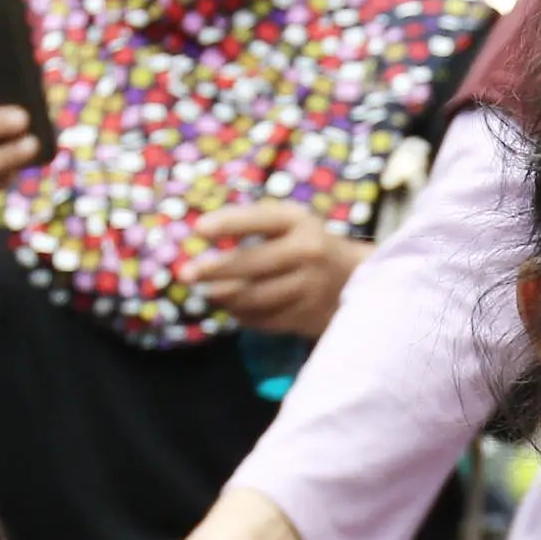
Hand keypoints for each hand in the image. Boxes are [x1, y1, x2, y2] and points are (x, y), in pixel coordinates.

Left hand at [194, 200, 367, 335]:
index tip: (199, 229)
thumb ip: (251, 226)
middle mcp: (307, 252)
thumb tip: (198, 237)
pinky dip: (243, 316)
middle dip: (215, 270)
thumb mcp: (288, 223)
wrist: (354, 277)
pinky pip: (265, 320)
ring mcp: (309, 287)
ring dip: (225, 297)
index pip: (260, 219)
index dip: (229, 223)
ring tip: (209, 293)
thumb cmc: (307, 243)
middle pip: (253, 264)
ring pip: (255, 297)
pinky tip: (234, 309)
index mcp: (299, 222)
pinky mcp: (307, 316)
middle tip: (186, 274)